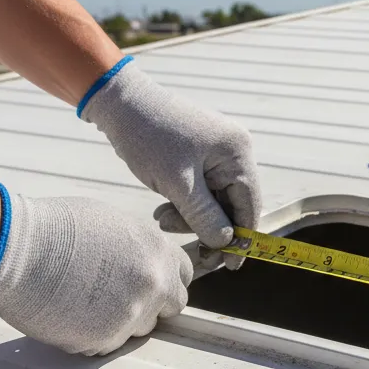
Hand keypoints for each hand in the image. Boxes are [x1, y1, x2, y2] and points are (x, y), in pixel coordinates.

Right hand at [0, 193, 192, 355]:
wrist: (14, 250)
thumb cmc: (54, 229)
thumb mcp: (112, 224)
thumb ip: (139, 248)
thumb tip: (145, 260)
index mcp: (157, 251)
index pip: (183, 275)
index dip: (167, 279)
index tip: (154, 282)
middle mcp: (153, 284)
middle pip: (172, 306)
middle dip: (153, 303)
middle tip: (120, 296)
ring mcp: (131, 314)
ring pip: (141, 328)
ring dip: (122, 320)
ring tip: (87, 301)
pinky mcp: (104, 338)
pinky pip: (108, 343)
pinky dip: (92, 335)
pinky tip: (70, 314)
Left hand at [80, 60, 261, 267]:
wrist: (119, 103)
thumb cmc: (148, 137)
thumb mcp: (177, 184)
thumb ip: (205, 217)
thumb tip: (226, 242)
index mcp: (237, 153)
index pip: (249, 205)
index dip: (242, 238)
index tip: (230, 266)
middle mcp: (234, 151)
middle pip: (232, 204)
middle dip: (208, 227)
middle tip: (187, 246)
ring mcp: (218, 153)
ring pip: (215, 200)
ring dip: (191, 217)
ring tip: (161, 218)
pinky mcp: (201, 155)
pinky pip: (202, 189)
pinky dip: (186, 203)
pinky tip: (164, 206)